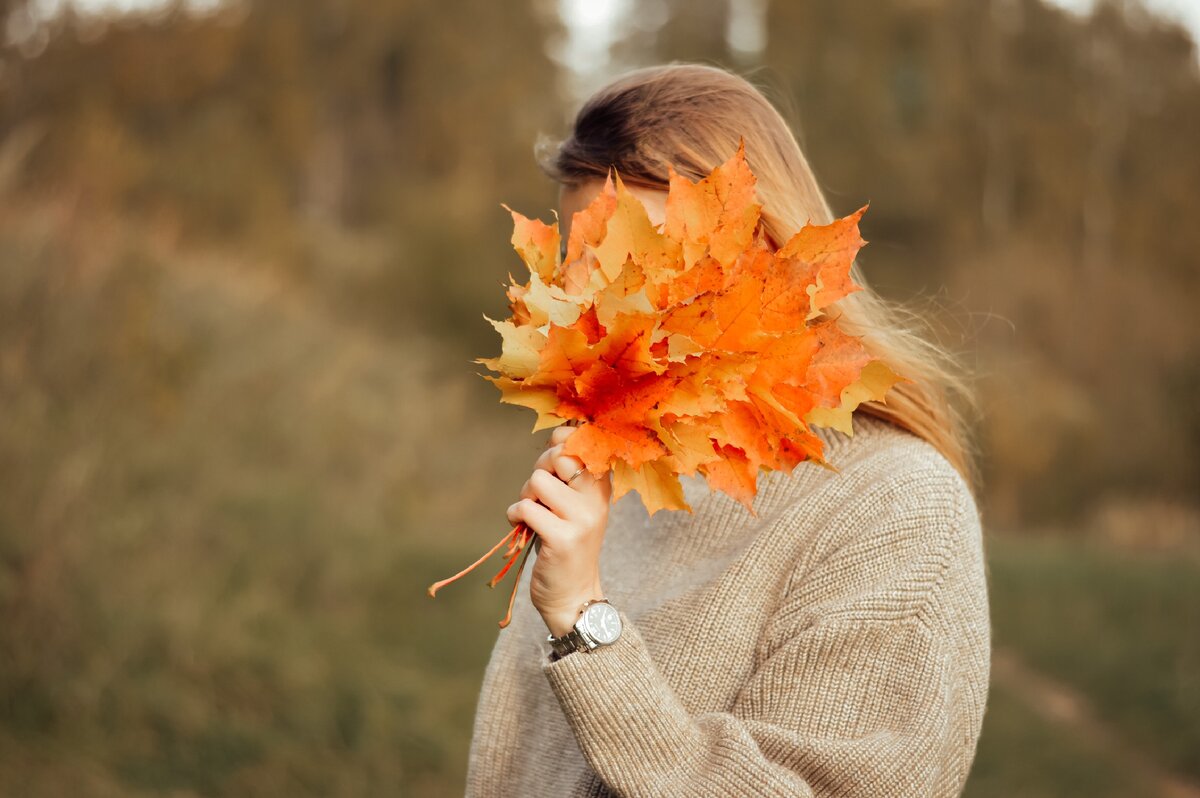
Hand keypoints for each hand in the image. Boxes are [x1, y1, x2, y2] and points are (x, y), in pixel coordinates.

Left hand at [506, 425, 611, 637]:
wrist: (574, 595)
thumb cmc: (567, 543)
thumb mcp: (575, 505)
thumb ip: (568, 475)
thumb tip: (556, 435)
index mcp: (601, 487)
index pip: (581, 440)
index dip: (559, 441)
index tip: (551, 462)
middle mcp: (596, 500)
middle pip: (558, 454)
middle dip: (539, 469)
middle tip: (538, 493)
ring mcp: (582, 519)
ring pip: (537, 481)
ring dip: (525, 497)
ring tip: (533, 515)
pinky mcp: (562, 538)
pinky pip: (525, 508)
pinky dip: (515, 516)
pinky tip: (522, 528)